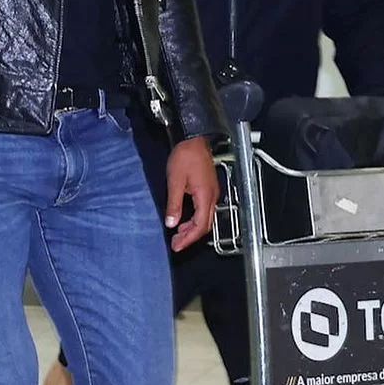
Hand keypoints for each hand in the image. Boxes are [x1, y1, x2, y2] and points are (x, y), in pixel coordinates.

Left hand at [164, 137, 218, 251]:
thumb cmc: (185, 155)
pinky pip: (205, 210)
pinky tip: (185, 219)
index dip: (188, 239)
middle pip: (205, 225)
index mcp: (205, 197)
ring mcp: (212, 192)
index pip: (200, 226)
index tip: (177, 246)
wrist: (194, 138)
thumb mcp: (175, 181)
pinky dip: (195, 219)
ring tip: (178, 233)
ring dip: (192, 228)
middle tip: (176, 243)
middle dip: (190, 237)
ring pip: (206, 218)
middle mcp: (212, 197)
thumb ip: (174, 204)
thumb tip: (171, 223)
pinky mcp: (209, 188)